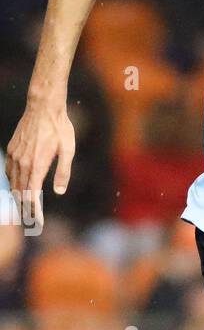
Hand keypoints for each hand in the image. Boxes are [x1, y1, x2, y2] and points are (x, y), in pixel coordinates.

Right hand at [5, 97, 75, 229]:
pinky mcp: (12, 149)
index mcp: (37, 164)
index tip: (38, 222)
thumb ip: (64, 172)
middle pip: (21, 193)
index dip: (35, 211)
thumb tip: (58, 191)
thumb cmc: (59, 128)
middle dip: (25, 209)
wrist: (43, 107)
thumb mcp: (68, 150)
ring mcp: (15, 155)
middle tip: (30, 222)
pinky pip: (9, 171)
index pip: (33, 195)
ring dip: (18, 197)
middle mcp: (23, 162)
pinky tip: (18, 188)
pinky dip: (13, 183)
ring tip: (24, 210)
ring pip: (13, 183)